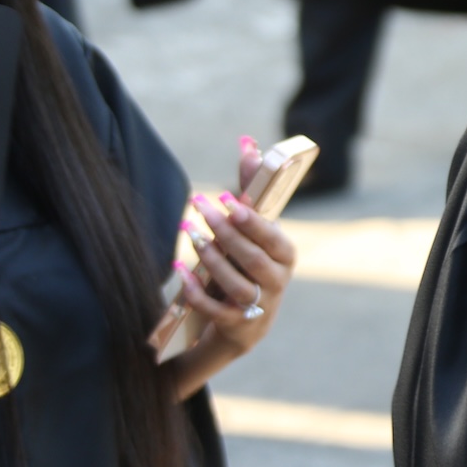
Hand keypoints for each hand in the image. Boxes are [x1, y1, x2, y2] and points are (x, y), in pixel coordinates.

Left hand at [173, 184, 296, 361]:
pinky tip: (180, 270)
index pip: (272, 236)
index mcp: (285, 254)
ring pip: (236, 283)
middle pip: (252, 257)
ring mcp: (258, 305)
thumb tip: (247, 142)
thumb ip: (250, 187)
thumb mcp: (255, 229)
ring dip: (211, 258)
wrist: (248, 323)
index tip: (226, 199)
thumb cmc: (250, 262)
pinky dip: (196, 290)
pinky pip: (215, 309)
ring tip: (190, 233)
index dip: (250, 220)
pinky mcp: (236, 325)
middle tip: (200, 207)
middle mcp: (277, 280)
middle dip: (225, 231)